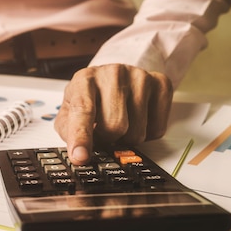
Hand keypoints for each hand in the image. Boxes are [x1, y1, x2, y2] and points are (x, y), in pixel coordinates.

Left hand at [54, 64, 173, 164]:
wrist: (115, 76)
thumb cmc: (92, 96)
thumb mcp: (70, 111)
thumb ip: (70, 132)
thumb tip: (78, 154)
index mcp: (85, 80)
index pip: (83, 110)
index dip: (81, 137)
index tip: (80, 156)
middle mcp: (113, 74)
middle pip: (114, 127)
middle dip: (108, 138)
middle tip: (104, 130)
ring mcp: (139, 77)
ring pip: (137, 132)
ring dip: (127, 138)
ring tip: (121, 122)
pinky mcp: (161, 84)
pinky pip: (157, 130)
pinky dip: (146, 134)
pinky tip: (138, 119)